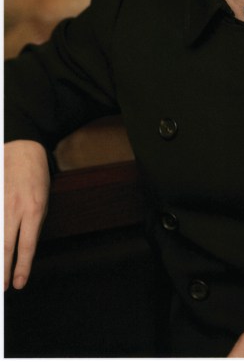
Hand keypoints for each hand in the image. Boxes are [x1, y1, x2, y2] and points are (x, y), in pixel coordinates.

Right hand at [4, 140, 49, 290]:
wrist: (22, 150)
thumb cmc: (36, 178)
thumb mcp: (44, 200)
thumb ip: (33, 224)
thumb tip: (22, 249)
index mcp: (33, 209)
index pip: (26, 246)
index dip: (21, 268)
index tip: (18, 284)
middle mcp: (14, 208)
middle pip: (5, 246)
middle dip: (2, 270)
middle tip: (1, 287)